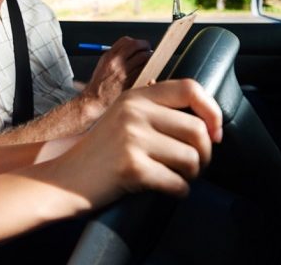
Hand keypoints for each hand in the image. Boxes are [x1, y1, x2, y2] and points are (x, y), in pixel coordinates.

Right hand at [57, 79, 222, 211]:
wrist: (64, 179)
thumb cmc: (100, 153)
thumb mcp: (123, 117)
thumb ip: (155, 110)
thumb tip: (205, 120)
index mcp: (135, 97)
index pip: (190, 88)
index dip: (212, 111)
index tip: (215, 132)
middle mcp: (134, 112)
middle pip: (198, 130)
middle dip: (205, 154)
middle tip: (195, 165)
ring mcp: (132, 139)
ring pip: (192, 158)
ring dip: (192, 175)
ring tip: (177, 176)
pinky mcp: (132, 167)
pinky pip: (177, 183)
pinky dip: (179, 191)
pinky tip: (167, 189)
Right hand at [80, 36, 150, 111]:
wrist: (95, 101)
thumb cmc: (99, 85)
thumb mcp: (103, 64)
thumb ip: (115, 55)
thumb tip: (130, 49)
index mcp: (109, 57)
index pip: (126, 41)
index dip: (136, 42)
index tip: (140, 45)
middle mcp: (116, 63)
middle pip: (137, 46)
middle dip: (145, 47)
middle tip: (148, 50)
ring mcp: (125, 72)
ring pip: (144, 58)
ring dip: (148, 58)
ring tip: (147, 62)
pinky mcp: (131, 82)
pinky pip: (145, 71)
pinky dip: (148, 69)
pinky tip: (146, 72)